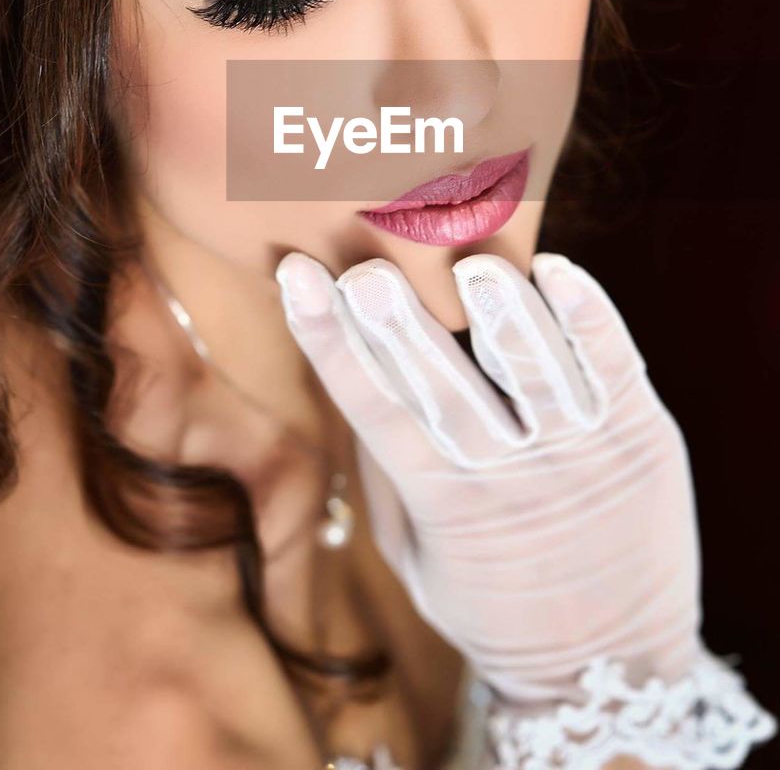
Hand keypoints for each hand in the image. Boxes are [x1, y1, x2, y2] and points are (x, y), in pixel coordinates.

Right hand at [275, 249, 702, 708]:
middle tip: (368, 275)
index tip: (298, 279)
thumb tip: (354, 373)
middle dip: (403, 330)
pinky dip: (590, 318)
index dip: (330, 343)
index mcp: (443, 504)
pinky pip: (615, 368)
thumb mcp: (416, 557)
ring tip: (474, 268)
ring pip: (536, 375)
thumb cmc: (492, 603)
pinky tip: (559, 272)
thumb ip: (386, 471)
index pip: (374, 409)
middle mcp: (507, 476)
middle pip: (446, 391)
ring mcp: (578, 456)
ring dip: (505, 317)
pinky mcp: (641, 438)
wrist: (609, 670)